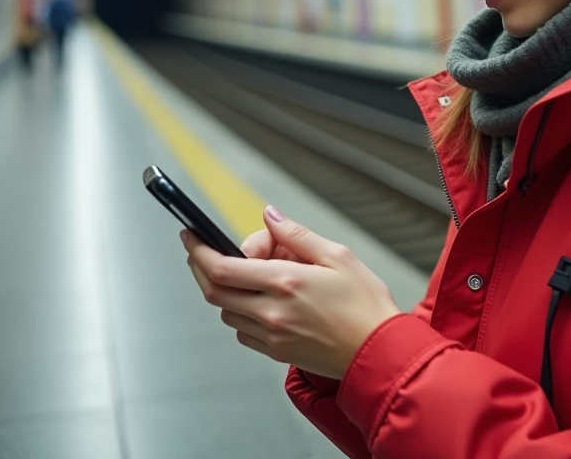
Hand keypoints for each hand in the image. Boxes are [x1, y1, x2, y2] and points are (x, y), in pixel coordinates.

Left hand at [183, 206, 401, 378]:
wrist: (379, 352)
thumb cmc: (366, 305)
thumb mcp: (338, 256)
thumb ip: (298, 235)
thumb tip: (270, 217)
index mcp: (287, 281)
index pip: (223, 267)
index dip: (199, 250)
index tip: (190, 236)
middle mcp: (273, 311)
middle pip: (214, 290)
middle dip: (200, 267)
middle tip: (202, 251)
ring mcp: (272, 335)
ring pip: (226, 310)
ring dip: (226, 290)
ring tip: (253, 275)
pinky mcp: (276, 353)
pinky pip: (242, 331)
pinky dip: (241, 313)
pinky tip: (262, 301)